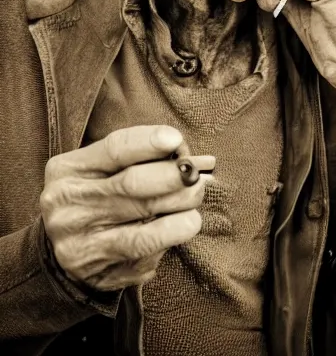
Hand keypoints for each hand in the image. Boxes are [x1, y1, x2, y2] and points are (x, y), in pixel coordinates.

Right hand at [40, 125, 214, 290]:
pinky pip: (145, 256)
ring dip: (180, 213)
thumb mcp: (101, 168)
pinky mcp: (99, 274)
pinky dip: (170, 240)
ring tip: (195, 204)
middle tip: (196, 176)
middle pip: (132, 185)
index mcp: (68, 170)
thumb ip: (140, 158)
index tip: (176, 139)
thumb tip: (196, 159)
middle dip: (173, 178)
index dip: (148, 142)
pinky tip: (181, 228)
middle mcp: (69, 206)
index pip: (114, 149)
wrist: (62, 248)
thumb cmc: (94, 195)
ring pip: (143, 231)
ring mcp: (82, 244)